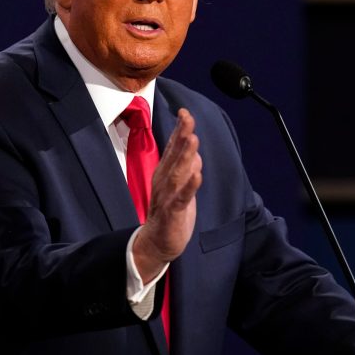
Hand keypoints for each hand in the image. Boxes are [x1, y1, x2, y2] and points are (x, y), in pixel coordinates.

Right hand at [132, 108, 202, 282]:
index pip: (172, 147)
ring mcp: (168, 196)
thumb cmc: (170, 211)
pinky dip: (190, 187)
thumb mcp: (178, 185)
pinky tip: (197, 175)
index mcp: (165, 173)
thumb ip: (185, 167)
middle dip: (181, 136)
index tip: (184, 111)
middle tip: (187, 117)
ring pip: (177, 173)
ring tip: (192, 139)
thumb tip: (195, 151)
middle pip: (173, 156)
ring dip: (184, 156)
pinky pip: (182, 198)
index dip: (178, 130)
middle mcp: (164, 181)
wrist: (157, 242)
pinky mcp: (174, 213)